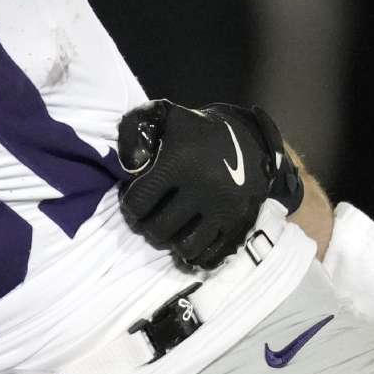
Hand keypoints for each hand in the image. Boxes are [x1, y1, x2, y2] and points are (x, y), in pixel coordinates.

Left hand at [116, 99, 302, 269]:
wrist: (249, 138)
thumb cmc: (197, 132)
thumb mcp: (165, 117)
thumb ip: (134, 129)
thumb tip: (125, 164)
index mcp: (179, 163)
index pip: (138, 203)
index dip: (131, 206)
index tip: (135, 201)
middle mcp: (203, 189)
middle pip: (159, 230)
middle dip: (148, 227)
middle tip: (149, 219)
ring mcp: (224, 209)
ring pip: (185, 248)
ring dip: (172, 242)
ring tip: (171, 229)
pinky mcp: (241, 223)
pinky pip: (213, 255)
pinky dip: (197, 254)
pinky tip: (190, 242)